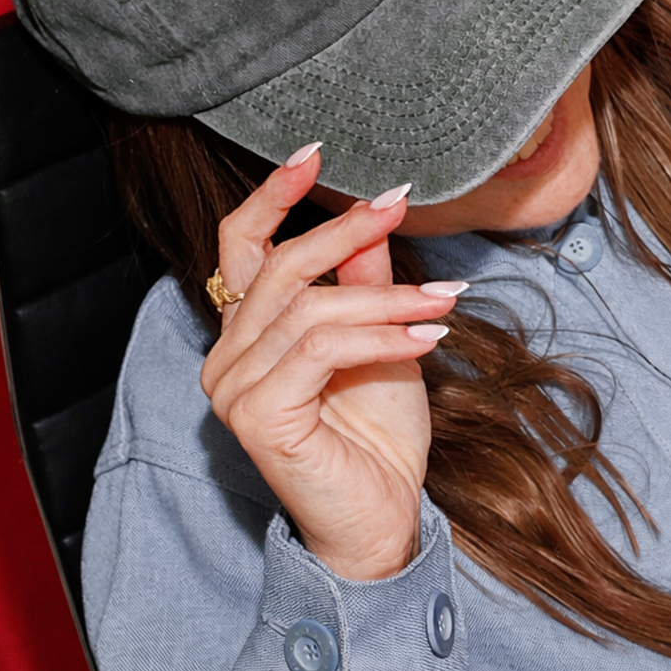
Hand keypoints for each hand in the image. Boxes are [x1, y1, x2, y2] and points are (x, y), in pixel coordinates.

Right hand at [200, 147, 464, 579]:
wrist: (385, 517)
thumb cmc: (380, 433)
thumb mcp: (382, 337)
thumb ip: (366, 280)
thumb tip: (375, 215)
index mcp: (249, 331)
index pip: (240, 246)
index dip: (272, 197)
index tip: (313, 153)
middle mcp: (228, 356)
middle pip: (278, 269)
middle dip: (344, 233)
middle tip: (397, 206)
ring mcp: (235, 389)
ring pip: (308, 310)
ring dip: (383, 298)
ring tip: (442, 300)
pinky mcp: (258, 417)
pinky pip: (321, 351)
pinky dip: (381, 336)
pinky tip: (427, 336)